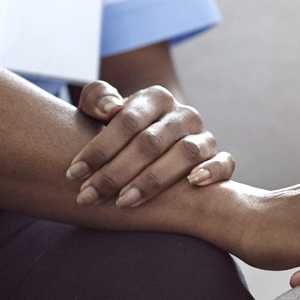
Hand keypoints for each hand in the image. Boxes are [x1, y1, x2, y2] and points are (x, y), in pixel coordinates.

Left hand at [66, 80, 234, 207]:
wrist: (158, 139)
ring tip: (124, 202)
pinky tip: (192, 184)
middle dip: (116, 173)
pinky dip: (212, 171)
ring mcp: (204, 136)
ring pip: (184, 154)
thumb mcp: (103, 109)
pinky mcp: (220, 157)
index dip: (99, 148)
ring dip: (152, 180)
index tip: (73, 174)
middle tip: (89, 196)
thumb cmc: (122, 130)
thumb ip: (96, 98)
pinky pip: (225, 163)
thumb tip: (109, 109)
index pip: (126, 121)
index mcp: (156, 97)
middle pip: (150, 142)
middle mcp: (184, 114)